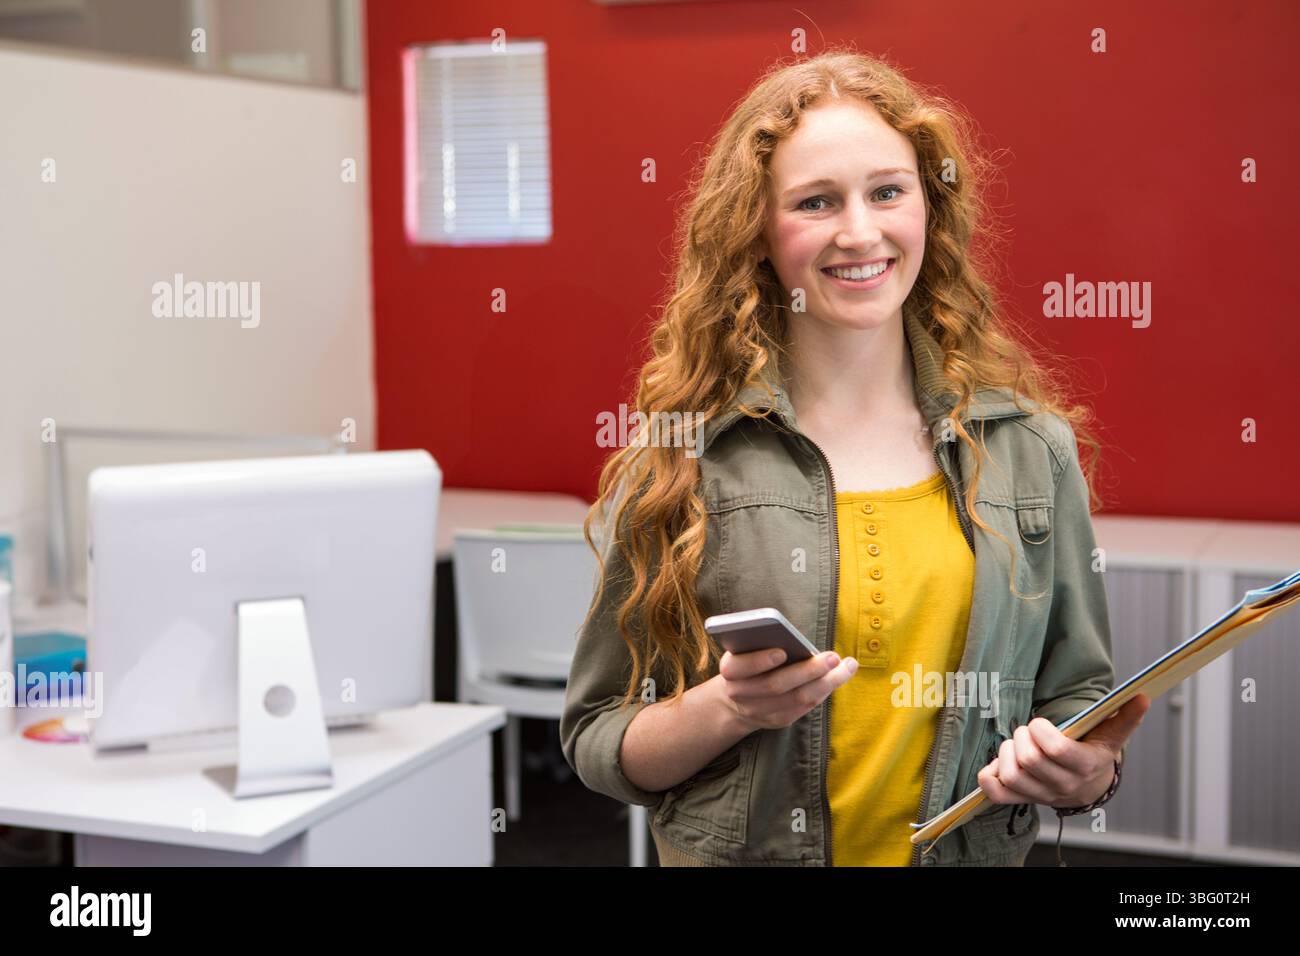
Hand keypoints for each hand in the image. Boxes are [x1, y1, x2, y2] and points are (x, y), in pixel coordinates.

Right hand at [715, 646, 858, 732]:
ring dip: (826, 682)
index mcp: (730, 670)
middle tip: (833, 657)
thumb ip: (762, 643)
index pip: (739, 667)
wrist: (736, 700)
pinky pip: (804, 708)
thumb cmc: (750, 663)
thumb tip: (798, 641)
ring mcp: (759, 711)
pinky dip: (824, 691)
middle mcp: (741, 694)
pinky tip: (839, 677)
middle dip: (807, 670)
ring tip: (847, 666)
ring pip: (796, 699)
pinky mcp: (776, 721)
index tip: (782, 652)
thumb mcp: (746, 651)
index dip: (759, 661)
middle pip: (776, 685)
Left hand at [977, 693, 1149, 807]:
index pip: (1057, 750)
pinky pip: (996, 793)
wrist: (1088, 787)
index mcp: (1085, 766)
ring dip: (1006, 752)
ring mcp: (1041, 795)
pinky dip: (989, 776)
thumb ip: (1125, 717)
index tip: (1039, 723)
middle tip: (1026, 730)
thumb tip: (1142, 696)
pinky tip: (999, 762)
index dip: (1041, 731)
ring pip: (1012, 775)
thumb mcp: (1111, 736)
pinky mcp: (1022, 800)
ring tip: (1015, 743)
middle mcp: (1063, 785)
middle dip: (1021, 736)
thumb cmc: (1094, 753)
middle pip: (1029, 760)